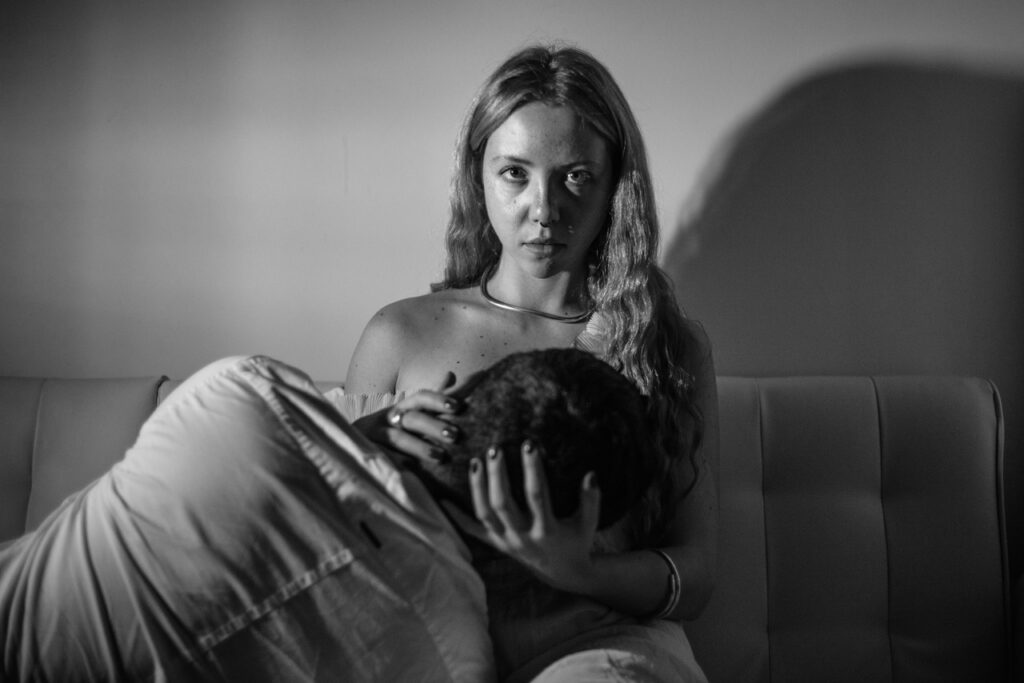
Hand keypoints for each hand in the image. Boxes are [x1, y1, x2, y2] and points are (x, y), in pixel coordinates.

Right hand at [353, 373, 461, 462]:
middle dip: (433, 426)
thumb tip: (450, 374)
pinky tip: (413, 469)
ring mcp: (376, 435)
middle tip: (455, 435)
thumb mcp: (409, 412)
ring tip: (441, 457)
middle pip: (412, 418)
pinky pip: (384, 456)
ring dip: (420, 447)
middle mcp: (389, 418)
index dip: (438, 400)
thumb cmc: (391, 427)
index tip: (457, 406)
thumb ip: (431, 400)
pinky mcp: (368, 452)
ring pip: (398, 438)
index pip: (421, 398)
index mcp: (403, 407)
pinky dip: (398, 462)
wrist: (352, 440)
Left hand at [464, 440, 602, 593]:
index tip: (529, 444)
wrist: (563, 573)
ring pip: (485, 513)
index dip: (532, 469)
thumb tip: (590, 473)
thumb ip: (591, 500)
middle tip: (496, 448)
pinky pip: (471, 531)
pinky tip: (442, 499)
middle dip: (498, 476)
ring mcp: (505, 541)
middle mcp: (522, 537)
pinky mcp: (495, 544)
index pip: (537, 495)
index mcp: (546, 530)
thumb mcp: (589, 523)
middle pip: (503, 504)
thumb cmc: (577, 541)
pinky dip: (455, 517)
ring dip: (478, 487)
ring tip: (476, 460)